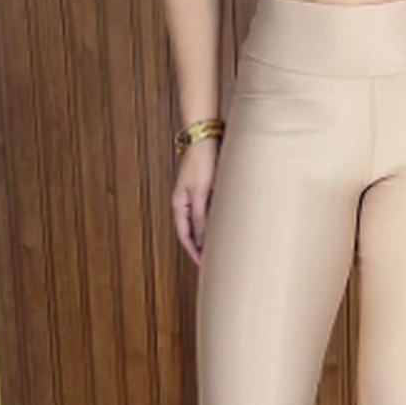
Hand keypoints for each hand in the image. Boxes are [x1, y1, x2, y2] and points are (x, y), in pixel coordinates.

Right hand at [171, 137, 220, 264]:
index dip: (194, 252)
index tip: (204, 266)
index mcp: (179, 205)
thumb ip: (200, 216)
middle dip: (201, 247)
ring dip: (209, 234)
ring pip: (201, 222)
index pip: (185, 236)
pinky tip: (226, 226)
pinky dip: (215, 221)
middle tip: (215, 261)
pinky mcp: (205, 189)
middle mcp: (186, 203)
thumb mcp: (201, 192)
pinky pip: (209, 211)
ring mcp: (195, 196)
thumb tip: (201, 239)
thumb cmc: (201, 162)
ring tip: (222, 247)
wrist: (206, 138)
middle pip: (192, 231)